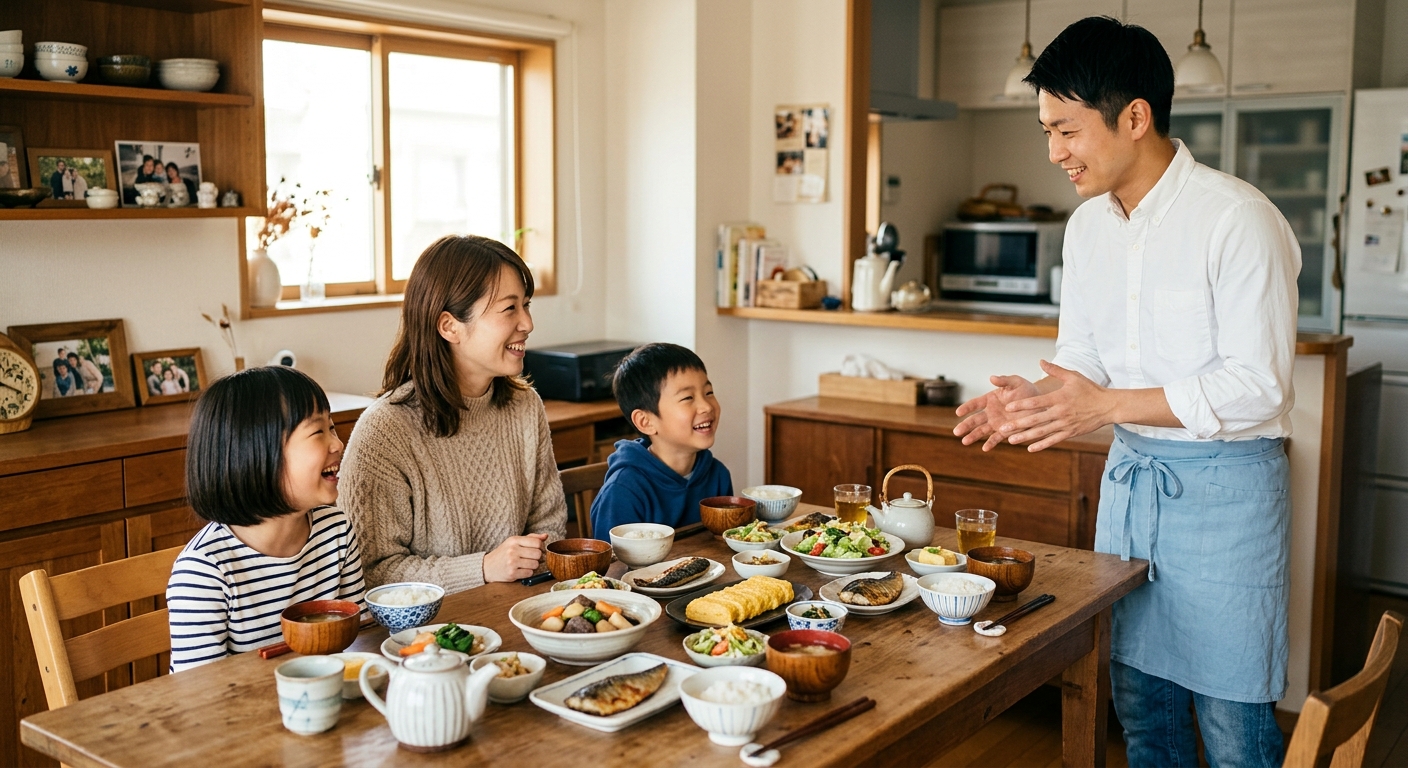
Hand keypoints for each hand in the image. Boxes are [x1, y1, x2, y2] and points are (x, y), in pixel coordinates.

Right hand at [482, 533, 548, 581]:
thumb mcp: (514, 542)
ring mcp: (512, 562)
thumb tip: (545, 536)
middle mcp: (512, 550)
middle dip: (537, 557)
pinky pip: (529, 573)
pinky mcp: (512, 573)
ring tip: (525, 564)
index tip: (537, 550)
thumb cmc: (503, 553)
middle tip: (531, 558)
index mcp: (514, 540)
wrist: (487, 567)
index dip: (540, 547)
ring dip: (533, 566)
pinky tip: (521, 570)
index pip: (537, 542)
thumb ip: (530, 538)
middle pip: (538, 554)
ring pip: (535, 564)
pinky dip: (528, 573)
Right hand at [953, 374, 1041, 450]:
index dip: (966, 408)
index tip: (958, 413)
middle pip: (975, 419)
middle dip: (965, 426)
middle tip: (956, 432)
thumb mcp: (1016, 382)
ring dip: (973, 436)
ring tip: (964, 442)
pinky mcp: (1006, 431)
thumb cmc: (1027, 390)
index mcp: (990, 399)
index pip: (975, 404)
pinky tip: (985, 448)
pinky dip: (991, 443)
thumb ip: (1004, 380)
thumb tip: (992, 378)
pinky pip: (996, 438)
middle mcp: (991, 412)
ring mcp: (997, 423)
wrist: (1040, 403)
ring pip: (982, 430)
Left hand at [998, 360, 1112, 451]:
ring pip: (1042, 432)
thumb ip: (1055, 370)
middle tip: (1002, 428)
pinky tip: (1030, 448)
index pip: (1037, 402)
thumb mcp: (1073, 376)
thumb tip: (1040, 361)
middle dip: (1018, 424)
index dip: (1022, 405)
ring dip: (1026, 436)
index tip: (1008, 408)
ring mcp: (1065, 424)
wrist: (1109, 406)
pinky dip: (1042, 445)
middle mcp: (1061, 412)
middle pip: (1036, 419)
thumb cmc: (1090, 390)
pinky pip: (1054, 440)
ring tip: (1011, 440)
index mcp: (1059, 397)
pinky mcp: (1071, 432)